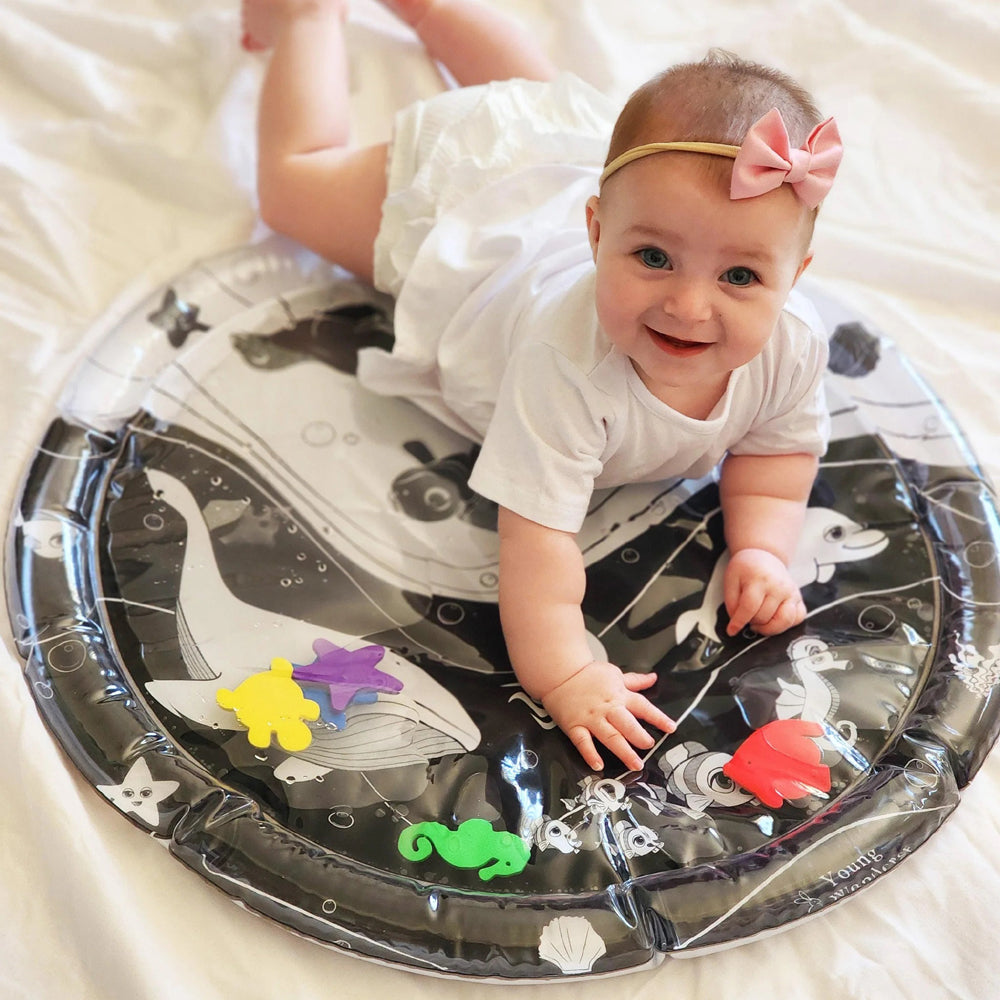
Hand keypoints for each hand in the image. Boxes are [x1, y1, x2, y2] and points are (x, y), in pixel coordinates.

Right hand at [540, 661, 675, 771]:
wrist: (560, 674)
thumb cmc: (588, 675)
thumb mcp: (615, 674)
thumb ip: (635, 681)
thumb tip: (653, 678)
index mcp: (619, 695)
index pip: (643, 706)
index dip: (658, 717)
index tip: (671, 728)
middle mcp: (607, 708)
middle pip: (626, 724)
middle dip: (639, 736)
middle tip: (649, 745)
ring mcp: (591, 719)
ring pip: (609, 736)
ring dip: (623, 751)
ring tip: (635, 764)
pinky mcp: (575, 726)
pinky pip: (583, 742)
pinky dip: (590, 754)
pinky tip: (598, 765)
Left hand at [724, 548, 805, 636]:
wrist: (764, 557)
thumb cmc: (747, 569)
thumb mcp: (731, 580)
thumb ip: (732, 603)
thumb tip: (737, 622)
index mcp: (759, 580)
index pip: (749, 607)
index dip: (739, 622)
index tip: (732, 630)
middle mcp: (779, 586)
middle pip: (764, 617)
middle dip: (752, 622)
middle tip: (746, 617)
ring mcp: (792, 593)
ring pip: (784, 621)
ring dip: (768, 628)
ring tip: (758, 622)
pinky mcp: (799, 599)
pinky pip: (798, 619)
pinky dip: (786, 625)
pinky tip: (774, 620)